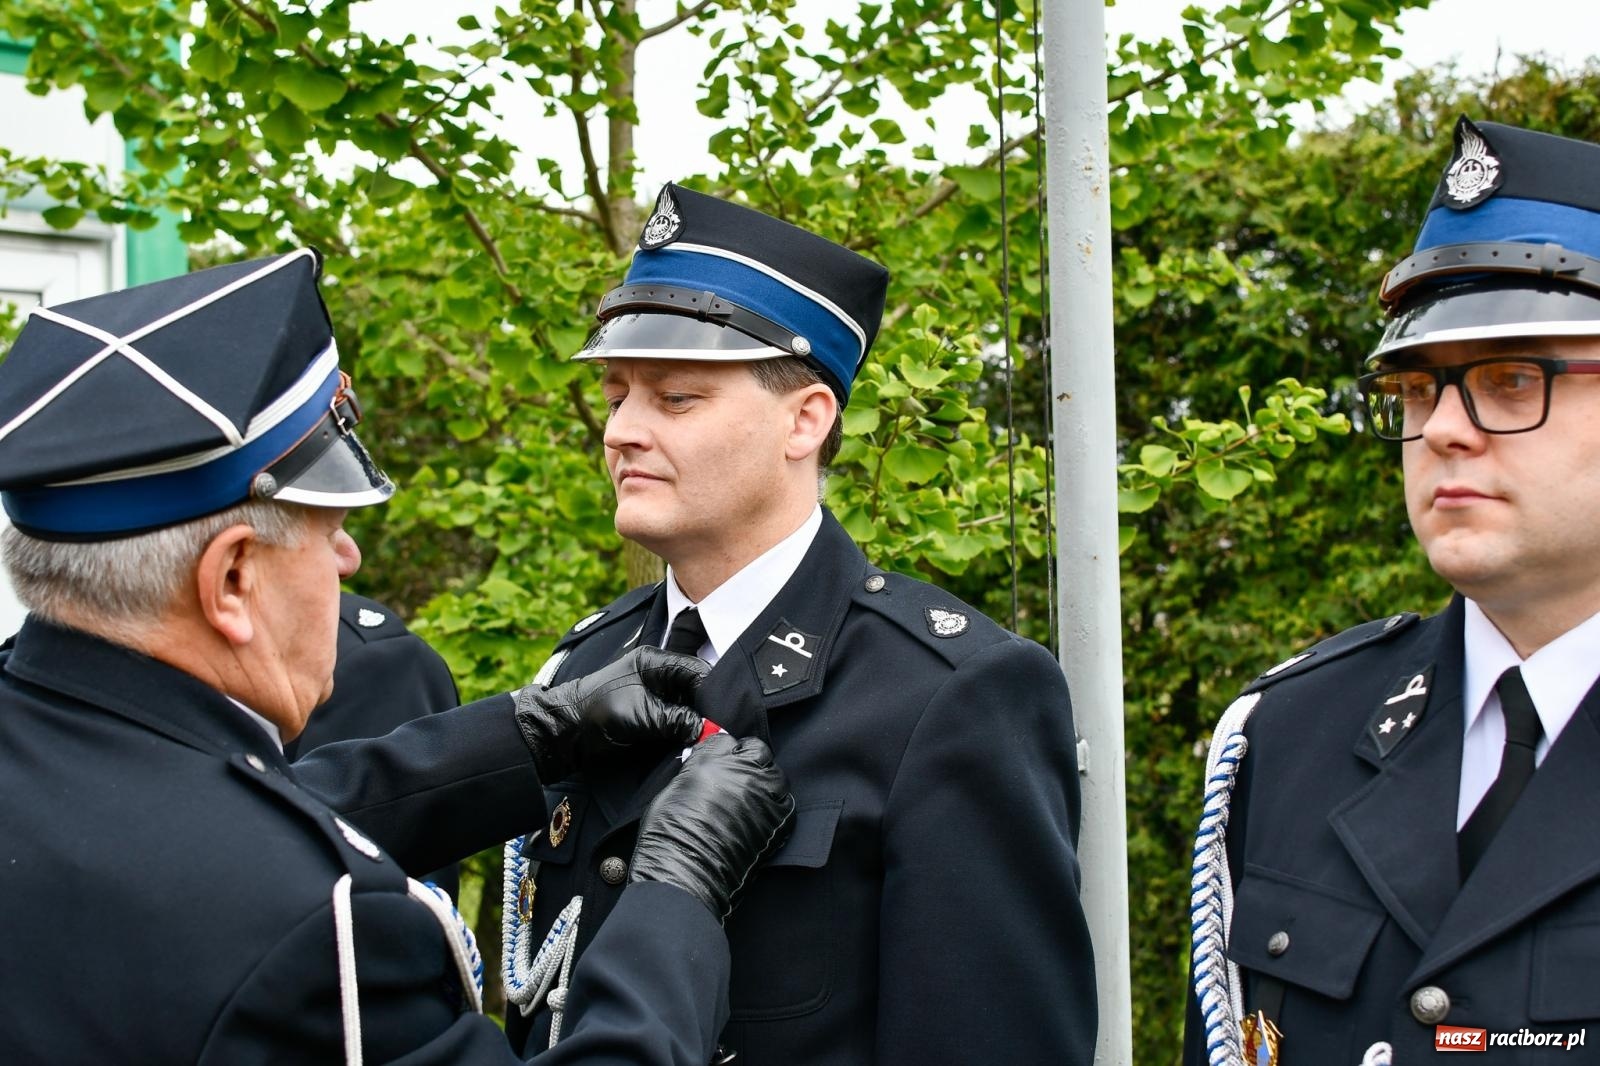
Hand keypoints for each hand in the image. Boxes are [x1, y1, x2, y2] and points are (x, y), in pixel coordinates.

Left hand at [513, 646, 708, 782]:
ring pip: (687, 705)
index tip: (723, 714)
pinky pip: (675, 719)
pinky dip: (683, 729)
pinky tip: (692, 740)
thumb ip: (676, 719)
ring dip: (695, 721)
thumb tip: (705, 728)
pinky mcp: (650, 714)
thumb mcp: (641, 715)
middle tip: (718, 728)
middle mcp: (658, 675)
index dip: (711, 690)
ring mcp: (654, 695)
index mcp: (654, 662)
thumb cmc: (598, 713)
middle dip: (706, 707)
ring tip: (707, 736)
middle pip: (694, 688)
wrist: (566, 732)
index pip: (695, 670)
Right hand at [630, 731, 794, 921]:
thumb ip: (694, 770)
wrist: (685, 876)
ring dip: (766, 782)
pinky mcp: (778, 820)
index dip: (723, 752)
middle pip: (757, 750)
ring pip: (776, 775)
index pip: (726, 740)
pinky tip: (762, 816)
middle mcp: (742, 770)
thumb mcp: (671, 789)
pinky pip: (786, 803)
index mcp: (711, 759)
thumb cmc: (667, 835)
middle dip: (749, 759)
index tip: (720, 762)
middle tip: (739, 775)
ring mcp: (764, 794)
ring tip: (752, 797)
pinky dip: (777, 806)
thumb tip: (705, 768)